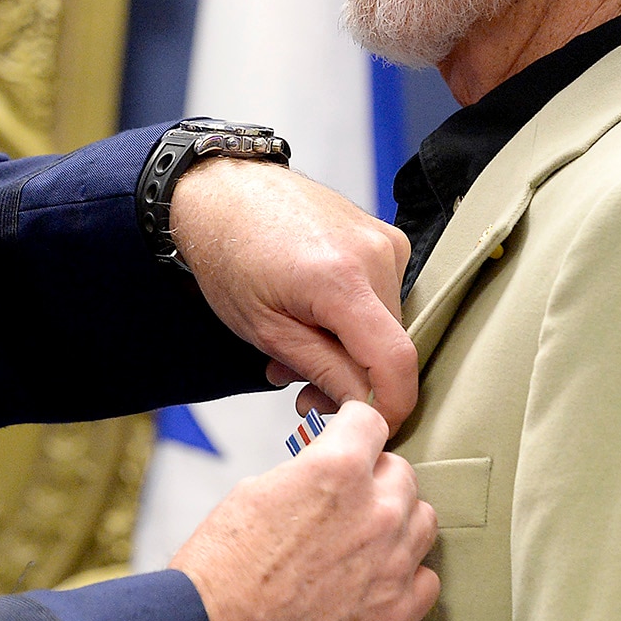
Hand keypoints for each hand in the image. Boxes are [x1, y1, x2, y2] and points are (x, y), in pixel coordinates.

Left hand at [168, 157, 417, 427]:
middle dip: (353, 379)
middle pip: (390, 345)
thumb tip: (365, 410)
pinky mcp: (385, 237)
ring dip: (349, 351)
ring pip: (387, 325)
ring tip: (296, 350)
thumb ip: (321, 371)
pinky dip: (353, 320)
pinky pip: (384, 297)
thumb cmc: (229, 255)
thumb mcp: (264, 329)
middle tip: (301, 390)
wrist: (223, 192)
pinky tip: (314, 319)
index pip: (396, 360)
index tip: (370, 429)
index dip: (390, 406)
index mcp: (341, 279)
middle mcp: (376, 254)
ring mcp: (385, 240)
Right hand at [169, 401, 438, 620]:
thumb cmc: (223, 566)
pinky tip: (373, 578)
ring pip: (422, 521)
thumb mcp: (257, 490)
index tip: (348, 441)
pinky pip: (426, 579)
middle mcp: (375, 512)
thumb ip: (308, 474)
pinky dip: (404, 576)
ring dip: (396, 522)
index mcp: (337, 471)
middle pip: (401, 472)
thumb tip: (326, 472)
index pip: (371, 422)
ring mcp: (392, 565)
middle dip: (373, 478)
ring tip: (361, 538)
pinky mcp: (396, 612)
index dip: (351, 431)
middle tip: (343, 500)